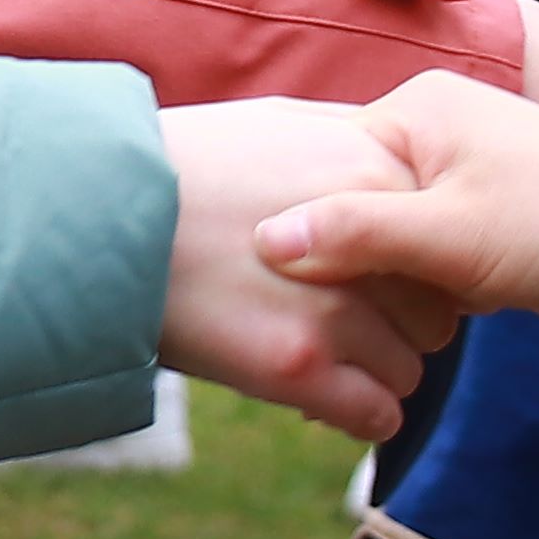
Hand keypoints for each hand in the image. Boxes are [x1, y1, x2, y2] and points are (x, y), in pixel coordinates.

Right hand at [154, 99, 445, 443]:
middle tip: (346, 321)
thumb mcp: (277, 123)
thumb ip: (350, 141)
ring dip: (375, 370)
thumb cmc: (182, 166)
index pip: (441, 242)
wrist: (97, 219)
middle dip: (400, 323)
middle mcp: (368, 242)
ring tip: (321, 354)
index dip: (414, 267)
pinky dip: (357, 412)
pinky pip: (379, 415)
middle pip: (437, 311)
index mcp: (373, 174)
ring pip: (411, 368)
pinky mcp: (299, 368)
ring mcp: (335, 309)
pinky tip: (318, 394)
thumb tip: (393, 153)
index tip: (380, 277)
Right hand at [256, 70, 538, 335]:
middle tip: (315, 325)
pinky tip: (404, 337)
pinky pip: (429, 260)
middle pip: (353, 205)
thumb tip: (264, 241)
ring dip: (384, 289)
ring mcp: (467, 178)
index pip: (322, 169)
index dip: (299, 233)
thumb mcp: (448, 236)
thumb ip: (356, 234)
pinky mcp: (493, 223)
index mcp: (417, 112)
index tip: (277, 291)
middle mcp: (437, 134)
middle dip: (341, 269)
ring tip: (356, 338)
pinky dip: (419, 296)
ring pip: (391, 241)